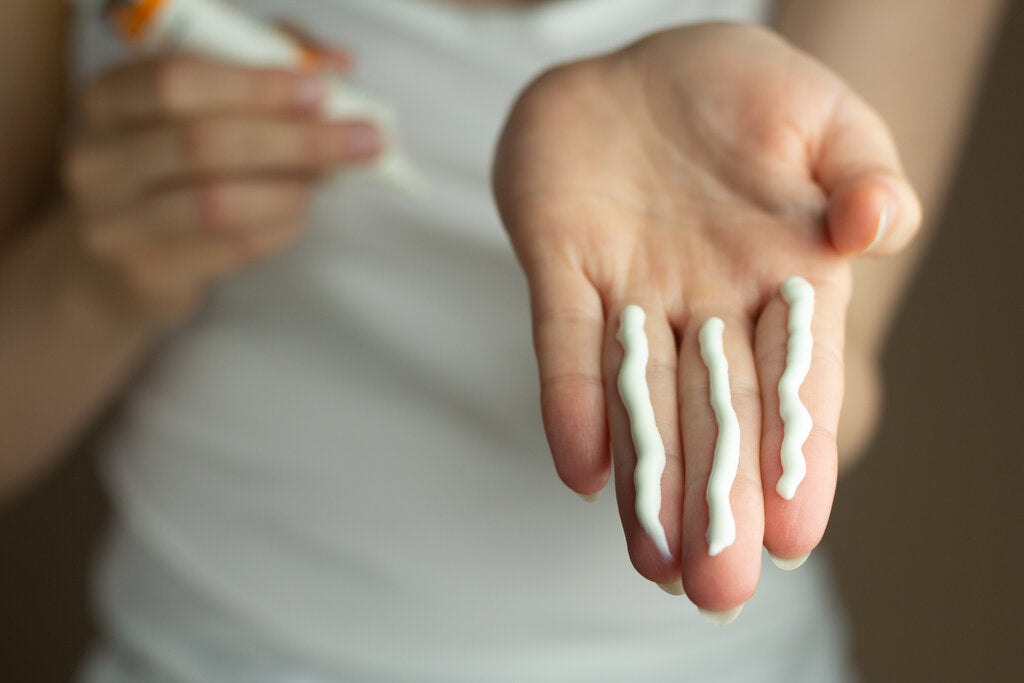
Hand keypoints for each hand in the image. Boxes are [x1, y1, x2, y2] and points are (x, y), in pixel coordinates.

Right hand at [63, 53, 379, 322]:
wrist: (113, 263)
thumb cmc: (171, 170)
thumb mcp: (203, 107)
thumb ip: (262, 70)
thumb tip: (335, 62)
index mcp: (110, 98)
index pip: (177, 79)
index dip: (255, 86)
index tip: (319, 92)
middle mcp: (100, 158)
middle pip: (204, 143)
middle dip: (295, 140)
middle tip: (360, 141)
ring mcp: (115, 222)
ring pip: (218, 202)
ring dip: (292, 188)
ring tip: (330, 177)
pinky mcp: (148, 273)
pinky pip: (234, 249)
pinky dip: (280, 227)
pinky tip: (298, 212)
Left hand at [493, 23, 920, 612]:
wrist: (636, 65)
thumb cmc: (742, 92)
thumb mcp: (825, 118)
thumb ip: (863, 173)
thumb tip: (879, 228)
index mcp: (785, 276)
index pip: (796, 381)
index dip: (797, 456)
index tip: (795, 534)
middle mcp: (708, 302)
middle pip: (716, 413)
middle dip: (718, 499)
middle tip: (717, 588)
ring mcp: (632, 289)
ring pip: (641, 398)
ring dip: (647, 479)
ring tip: (655, 562)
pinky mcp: (562, 266)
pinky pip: (565, 341)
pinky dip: (572, 400)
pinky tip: (583, 468)